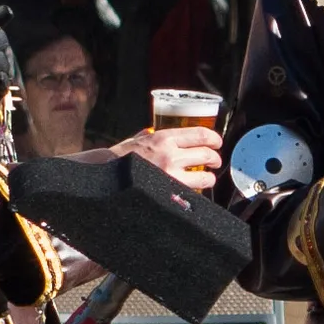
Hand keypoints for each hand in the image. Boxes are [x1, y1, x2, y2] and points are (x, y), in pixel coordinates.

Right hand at [106, 122, 221, 190]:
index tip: (217, 143)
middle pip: (207, 155)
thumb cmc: (119, 158)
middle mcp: (170, 154)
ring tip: (207, 179)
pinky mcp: (169, 193)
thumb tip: (152, 130)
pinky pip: (192, 193)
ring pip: (204, 177)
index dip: (214, 139)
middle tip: (215, 162)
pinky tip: (193, 191)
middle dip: (215, 159)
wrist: (105, 175)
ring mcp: (170, 175)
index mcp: (164, 138)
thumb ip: (149, 136)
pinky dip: (196, 192)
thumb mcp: (136, 140)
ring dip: (209, 178)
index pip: (200, 134)